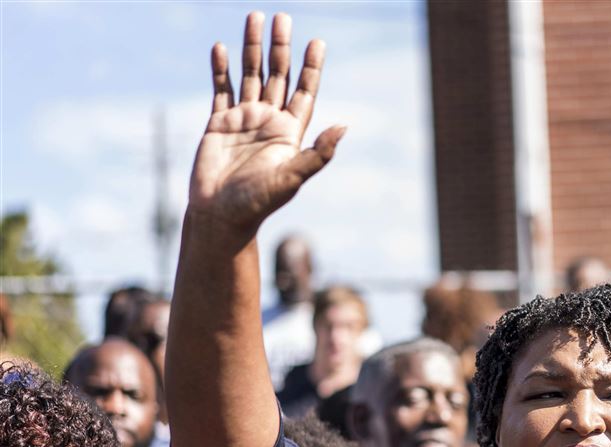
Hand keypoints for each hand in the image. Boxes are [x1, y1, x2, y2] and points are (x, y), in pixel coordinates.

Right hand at [188, 12, 344, 235]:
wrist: (221, 216)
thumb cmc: (258, 203)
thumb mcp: (293, 178)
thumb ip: (318, 153)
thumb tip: (344, 126)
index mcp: (289, 133)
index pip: (304, 92)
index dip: (311, 68)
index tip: (317, 42)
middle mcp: (268, 122)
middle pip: (277, 75)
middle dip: (280, 47)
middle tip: (283, 17)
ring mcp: (243, 120)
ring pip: (250, 76)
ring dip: (251, 48)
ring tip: (254, 17)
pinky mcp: (218, 124)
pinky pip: (221, 90)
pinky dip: (221, 69)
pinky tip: (221, 48)